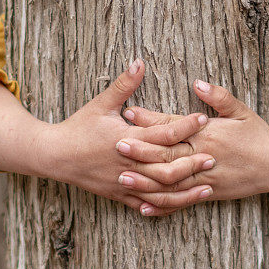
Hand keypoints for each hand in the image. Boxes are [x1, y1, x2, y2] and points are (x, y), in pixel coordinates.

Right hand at [43, 61, 216, 214]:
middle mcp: (128, 163)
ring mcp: (124, 182)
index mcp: (126, 138)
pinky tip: (183, 203)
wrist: (55, 156)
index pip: (162, 133)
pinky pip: (147, 204)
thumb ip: (123, 85)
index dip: (184, 126)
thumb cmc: (78, 127)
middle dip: (192, 162)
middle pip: (167, 166)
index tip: (203, 119)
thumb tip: (140, 62)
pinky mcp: (120, 195)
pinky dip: (166, 206)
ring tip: (208, 186)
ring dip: (186, 189)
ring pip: (161, 191)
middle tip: (213, 156)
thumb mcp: (101, 104)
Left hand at [116, 80, 268, 214]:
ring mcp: (204, 177)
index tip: (129, 113)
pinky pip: (181, 201)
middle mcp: (204, 156)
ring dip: (145, 181)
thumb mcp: (241, 111)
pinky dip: (162, 205)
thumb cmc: (258, 136)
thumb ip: (219, 97)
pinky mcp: (207, 193)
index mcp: (209, 133)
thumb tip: (197, 82)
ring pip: (170, 181)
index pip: (174, 126)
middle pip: (167, 154)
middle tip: (115, 145)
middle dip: (140, 150)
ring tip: (122, 179)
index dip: (151, 120)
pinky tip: (143, 207)